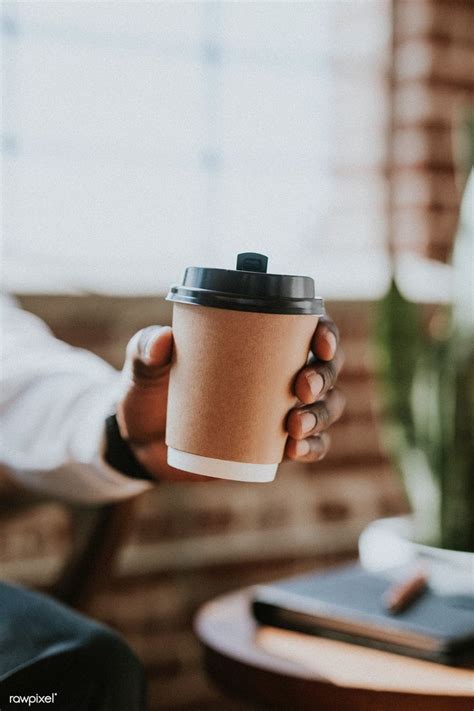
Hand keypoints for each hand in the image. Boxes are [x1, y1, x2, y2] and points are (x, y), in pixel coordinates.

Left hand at [117, 315, 343, 481]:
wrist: (139, 441)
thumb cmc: (148, 391)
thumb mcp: (143, 366)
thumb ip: (146, 349)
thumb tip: (162, 341)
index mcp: (258, 341)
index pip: (307, 328)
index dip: (326, 332)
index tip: (319, 344)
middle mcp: (278, 372)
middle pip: (324, 368)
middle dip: (324, 377)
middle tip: (301, 388)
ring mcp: (278, 410)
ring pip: (324, 408)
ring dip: (321, 415)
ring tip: (294, 426)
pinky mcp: (272, 444)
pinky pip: (309, 446)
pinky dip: (312, 448)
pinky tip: (296, 450)